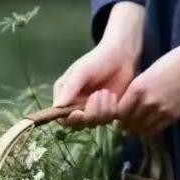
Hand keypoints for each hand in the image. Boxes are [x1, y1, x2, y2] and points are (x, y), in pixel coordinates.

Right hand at [53, 2, 144, 127]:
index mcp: (65, 95)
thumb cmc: (98, 59)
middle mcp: (77, 105)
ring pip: (94, 122)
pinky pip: (107, 120)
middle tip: (99, 94)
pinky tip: (113, 96)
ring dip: (102, 109)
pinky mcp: (107, 111)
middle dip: (90, 112)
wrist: (121, 56)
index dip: (69, 119)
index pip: (62, 116)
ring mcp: (93, 109)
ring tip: (107, 92)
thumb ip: (70, 88)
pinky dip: (111, 110)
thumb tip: (57, 106)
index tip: (79, 113)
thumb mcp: (82, 71)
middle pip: (78, 123)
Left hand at [118, 39, 179, 135]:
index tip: (115, 114)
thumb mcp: (148, 72)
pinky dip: (148, 130)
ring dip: (135, 129)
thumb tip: (125, 102)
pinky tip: (146, 127)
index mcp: (138, 87)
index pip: (119, 111)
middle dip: (123, 124)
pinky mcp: (174, 116)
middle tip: (122, 123)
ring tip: (133, 126)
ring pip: (141, 129)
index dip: (115, 115)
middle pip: (128, 122)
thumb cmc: (172, 61)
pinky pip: (155, 130)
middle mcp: (148, 102)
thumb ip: (136, 88)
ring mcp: (162, 111)